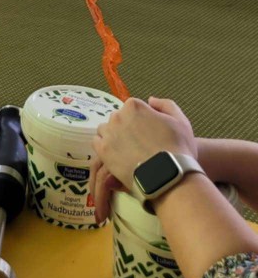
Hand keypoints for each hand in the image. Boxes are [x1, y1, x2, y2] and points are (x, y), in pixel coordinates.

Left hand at [90, 97, 197, 222]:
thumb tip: (150, 100)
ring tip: (127, 151)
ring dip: (114, 136)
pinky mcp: (103, 150)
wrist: (168, 177)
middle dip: (126, 127)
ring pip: (106, 130)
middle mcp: (117, 116)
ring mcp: (109, 133)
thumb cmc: (178, 149)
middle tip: (139, 143)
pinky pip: (97, 143)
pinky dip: (104, 147)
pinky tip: (116, 155)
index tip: (148, 133)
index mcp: (134, 106)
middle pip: (118, 118)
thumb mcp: (180, 121)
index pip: (132, 108)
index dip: (141, 120)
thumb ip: (165, 105)